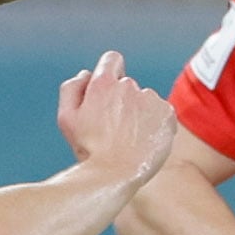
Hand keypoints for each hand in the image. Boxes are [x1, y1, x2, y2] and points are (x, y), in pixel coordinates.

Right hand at [55, 50, 176, 184]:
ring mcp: (151, 99)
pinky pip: (161, 113)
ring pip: (145, 100)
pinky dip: (155, 124)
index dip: (109, 72)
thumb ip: (72, 88)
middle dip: (121, 101)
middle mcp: (129, 85)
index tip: (108, 90)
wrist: (116, 175)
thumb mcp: (67, 118)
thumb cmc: (89, 149)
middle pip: (128, 85)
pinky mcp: (167, 114)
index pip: (112, 59)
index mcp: (103, 83)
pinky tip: (144, 141)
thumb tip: (87, 74)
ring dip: (139, 113)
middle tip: (113, 128)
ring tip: (130, 139)